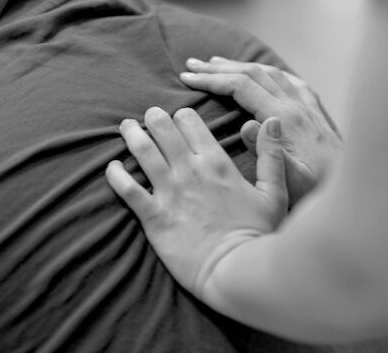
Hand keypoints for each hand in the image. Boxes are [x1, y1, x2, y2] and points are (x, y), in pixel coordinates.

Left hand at [106, 107, 287, 302]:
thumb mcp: (275, 193)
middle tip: (147, 117)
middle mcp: (190, 171)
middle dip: (152, 117)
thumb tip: (273, 120)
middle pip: (162, 129)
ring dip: (131, 135)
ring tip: (125, 128)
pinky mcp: (154, 216)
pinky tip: (112, 167)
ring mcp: (170, 193)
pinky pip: (127, 189)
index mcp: (217, 163)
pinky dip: (116, 174)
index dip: (181, 116)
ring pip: (142, 151)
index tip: (177, 119)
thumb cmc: (259, 235)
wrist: (237, 272)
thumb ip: (272, 155)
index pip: (190, 121)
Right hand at [180, 57, 342, 203]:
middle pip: (253, 73)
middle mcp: (298, 107)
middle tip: (191, 64)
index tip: (186, 76)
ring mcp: (310, 108)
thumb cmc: (322, 196)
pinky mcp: (319, 114)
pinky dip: (269, 72)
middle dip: (219, 67)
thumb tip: (247, 125)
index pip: (242, 87)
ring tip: (217, 63)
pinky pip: (290, 81)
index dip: (212, 79)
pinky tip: (264, 75)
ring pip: (271, 74)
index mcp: (286, 120)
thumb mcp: (292, 184)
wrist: (362, 195)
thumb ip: (268, 155)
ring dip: (241, 65)